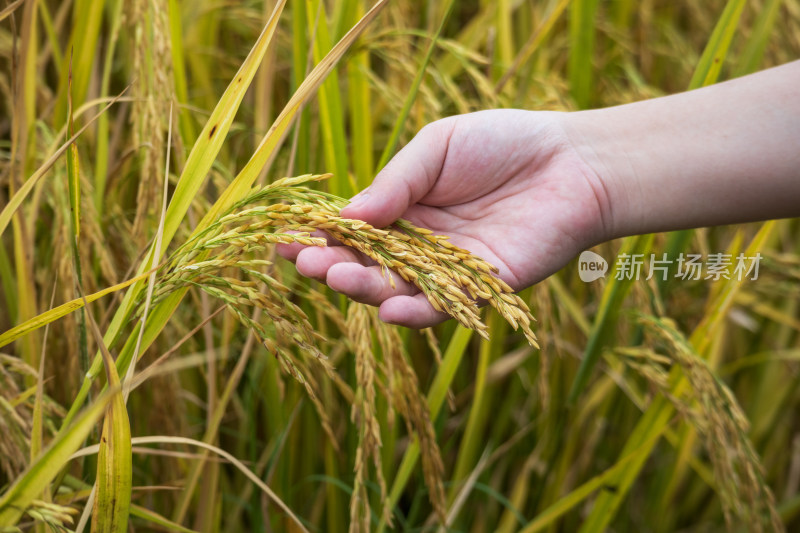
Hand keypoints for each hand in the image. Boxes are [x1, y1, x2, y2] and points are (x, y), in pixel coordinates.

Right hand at [278, 109, 611, 327]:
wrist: (572, 160)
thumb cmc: (503, 143)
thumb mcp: (437, 148)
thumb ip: (395, 183)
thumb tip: (344, 216)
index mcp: (403, 210)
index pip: (351, 231)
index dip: (317, 237)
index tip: (281, 239)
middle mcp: (420, 246)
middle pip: (367, 265)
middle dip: (332, 265)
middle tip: (304, 261)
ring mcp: (449, 272)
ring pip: (398, 291)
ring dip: (365, 289)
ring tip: (335, 276)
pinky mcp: (483, 292)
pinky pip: (445, 309)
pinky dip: (416, 312)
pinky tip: (389, 308)